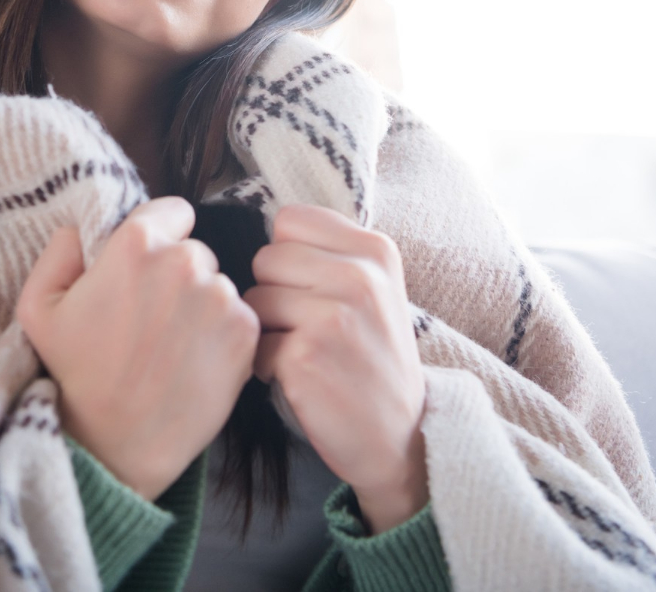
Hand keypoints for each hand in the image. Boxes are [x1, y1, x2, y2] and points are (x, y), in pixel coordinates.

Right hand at [17, 197, 259, 499]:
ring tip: (169, 346)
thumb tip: (80, 229)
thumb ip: (58, 252)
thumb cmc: (73, 375)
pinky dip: (221, 335)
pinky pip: (237, 318)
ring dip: (201, 306)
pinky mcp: (244, 332)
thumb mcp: (38, 308)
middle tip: (151, 318)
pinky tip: (191, 362)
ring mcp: (220, 296)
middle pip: (195, 251)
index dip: (158, 238)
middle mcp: (186, 260)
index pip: (171, 211)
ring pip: (217, 285)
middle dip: (177, 275)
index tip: (144, 271)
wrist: (116, 445)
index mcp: (137, 243)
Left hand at [244, 204, 428, 533]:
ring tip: (304, 352)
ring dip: (267, 330)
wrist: (402, 435)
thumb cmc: (374, 357)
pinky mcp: (305, 356)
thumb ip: (332, 252)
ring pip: (254, 300)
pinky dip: (266, 366)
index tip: (311, 287)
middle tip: (307, 327)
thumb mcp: (376, 289)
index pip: (289, 219)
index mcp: (375, 249)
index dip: (287, 255)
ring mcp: (333, 316)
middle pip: (265, 258)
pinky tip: (300, 378)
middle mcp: (359, 275)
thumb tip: (270, 226)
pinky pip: (255, 345)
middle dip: (273, 294)